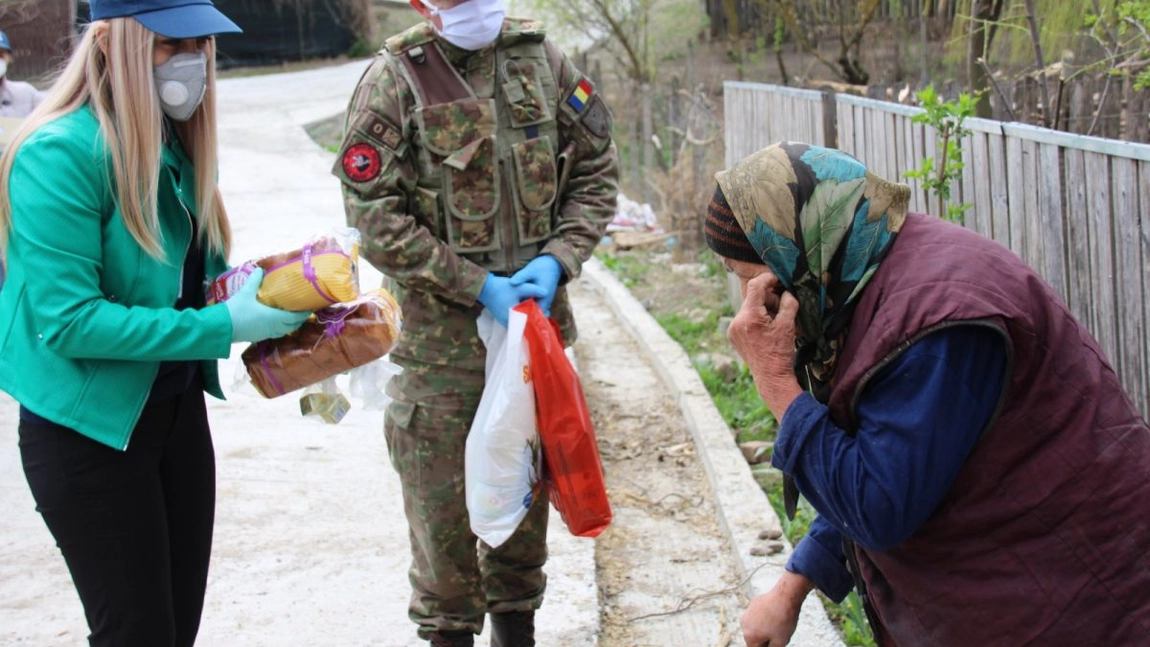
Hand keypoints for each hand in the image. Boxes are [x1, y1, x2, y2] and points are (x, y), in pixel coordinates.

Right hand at [224, 267, 310, 342]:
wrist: (221, 328)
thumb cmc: (236, 310)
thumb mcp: (245, 293)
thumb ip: (254, 281)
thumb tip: (259, 269)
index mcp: (273, 317)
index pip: (294, 317)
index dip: (303, 314)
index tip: (309, 309)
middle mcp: (273, 327)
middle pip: (292, 326)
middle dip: (299, 320)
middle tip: (303, 312)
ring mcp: (266, 334)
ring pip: (284, 331)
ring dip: (290, 325)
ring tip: (292, 317)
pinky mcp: (259, 337)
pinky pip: (275, 334)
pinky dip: (281, 329)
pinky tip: (277, 323)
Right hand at [478, 273, 545, 326]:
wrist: (484, 288)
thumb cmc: (501, 288)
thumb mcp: (519, 287)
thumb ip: (533, 290)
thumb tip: (546, 292)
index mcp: (513, 318)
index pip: (530, 324)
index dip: (539, 318)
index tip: (547, 312)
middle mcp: (508, 324)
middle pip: (526, 324)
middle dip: (535, 317)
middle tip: (546, 310)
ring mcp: (505, 322)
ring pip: (521, 322)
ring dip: (529, 316)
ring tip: (539, 309)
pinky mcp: (504, 318)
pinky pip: (517, 320)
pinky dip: (523, 315)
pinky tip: (530, 308)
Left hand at [508, 255, 562, 314]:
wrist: (552, 264)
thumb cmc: (542, 267)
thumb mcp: (531, 270)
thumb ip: (521, 276)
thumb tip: (511, 283)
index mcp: (544, 296)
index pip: (536, 312)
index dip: (526, 317)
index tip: (514, 319)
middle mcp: (545, 301)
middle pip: (533, 314)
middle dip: (522, 317)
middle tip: (508, 320)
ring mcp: (542, 301)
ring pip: (532, 311)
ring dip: (523, 313)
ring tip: (509, 316)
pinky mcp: (539, 298)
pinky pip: (531, 306)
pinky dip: (524, 307)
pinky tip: (513, 308)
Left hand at [727, 270, 802, 418]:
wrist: (771, 377)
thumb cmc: (781, 352)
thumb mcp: (788, 325)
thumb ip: (788, 303)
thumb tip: (787, 291)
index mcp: (749, 317)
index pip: (755, 286)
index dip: (768, 279)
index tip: (779, 279)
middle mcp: (737, 321)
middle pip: (752, 297)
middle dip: (769, 297)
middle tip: (783, 306)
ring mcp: (732, 329)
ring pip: (749, 307)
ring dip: (763, 308)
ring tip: (776, 320)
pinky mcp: (733, 336)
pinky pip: (745, 318)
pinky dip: (756, 317)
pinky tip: (767, 328)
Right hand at [741, 571, 813, 645]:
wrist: (786, 597)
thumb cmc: (784, 620)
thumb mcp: (781, 642)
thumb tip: (767, 646)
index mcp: (749, 636)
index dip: (766, 646)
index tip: (773, 642)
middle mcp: (744, 624)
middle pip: (754, 638)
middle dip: (764, 638)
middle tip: (778, 634)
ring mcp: (747, 613)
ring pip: (755, 626)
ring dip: (763, 628)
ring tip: (777, 624)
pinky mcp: (753, 604)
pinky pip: (757, 615)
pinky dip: (764, 618)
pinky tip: (775, 615)